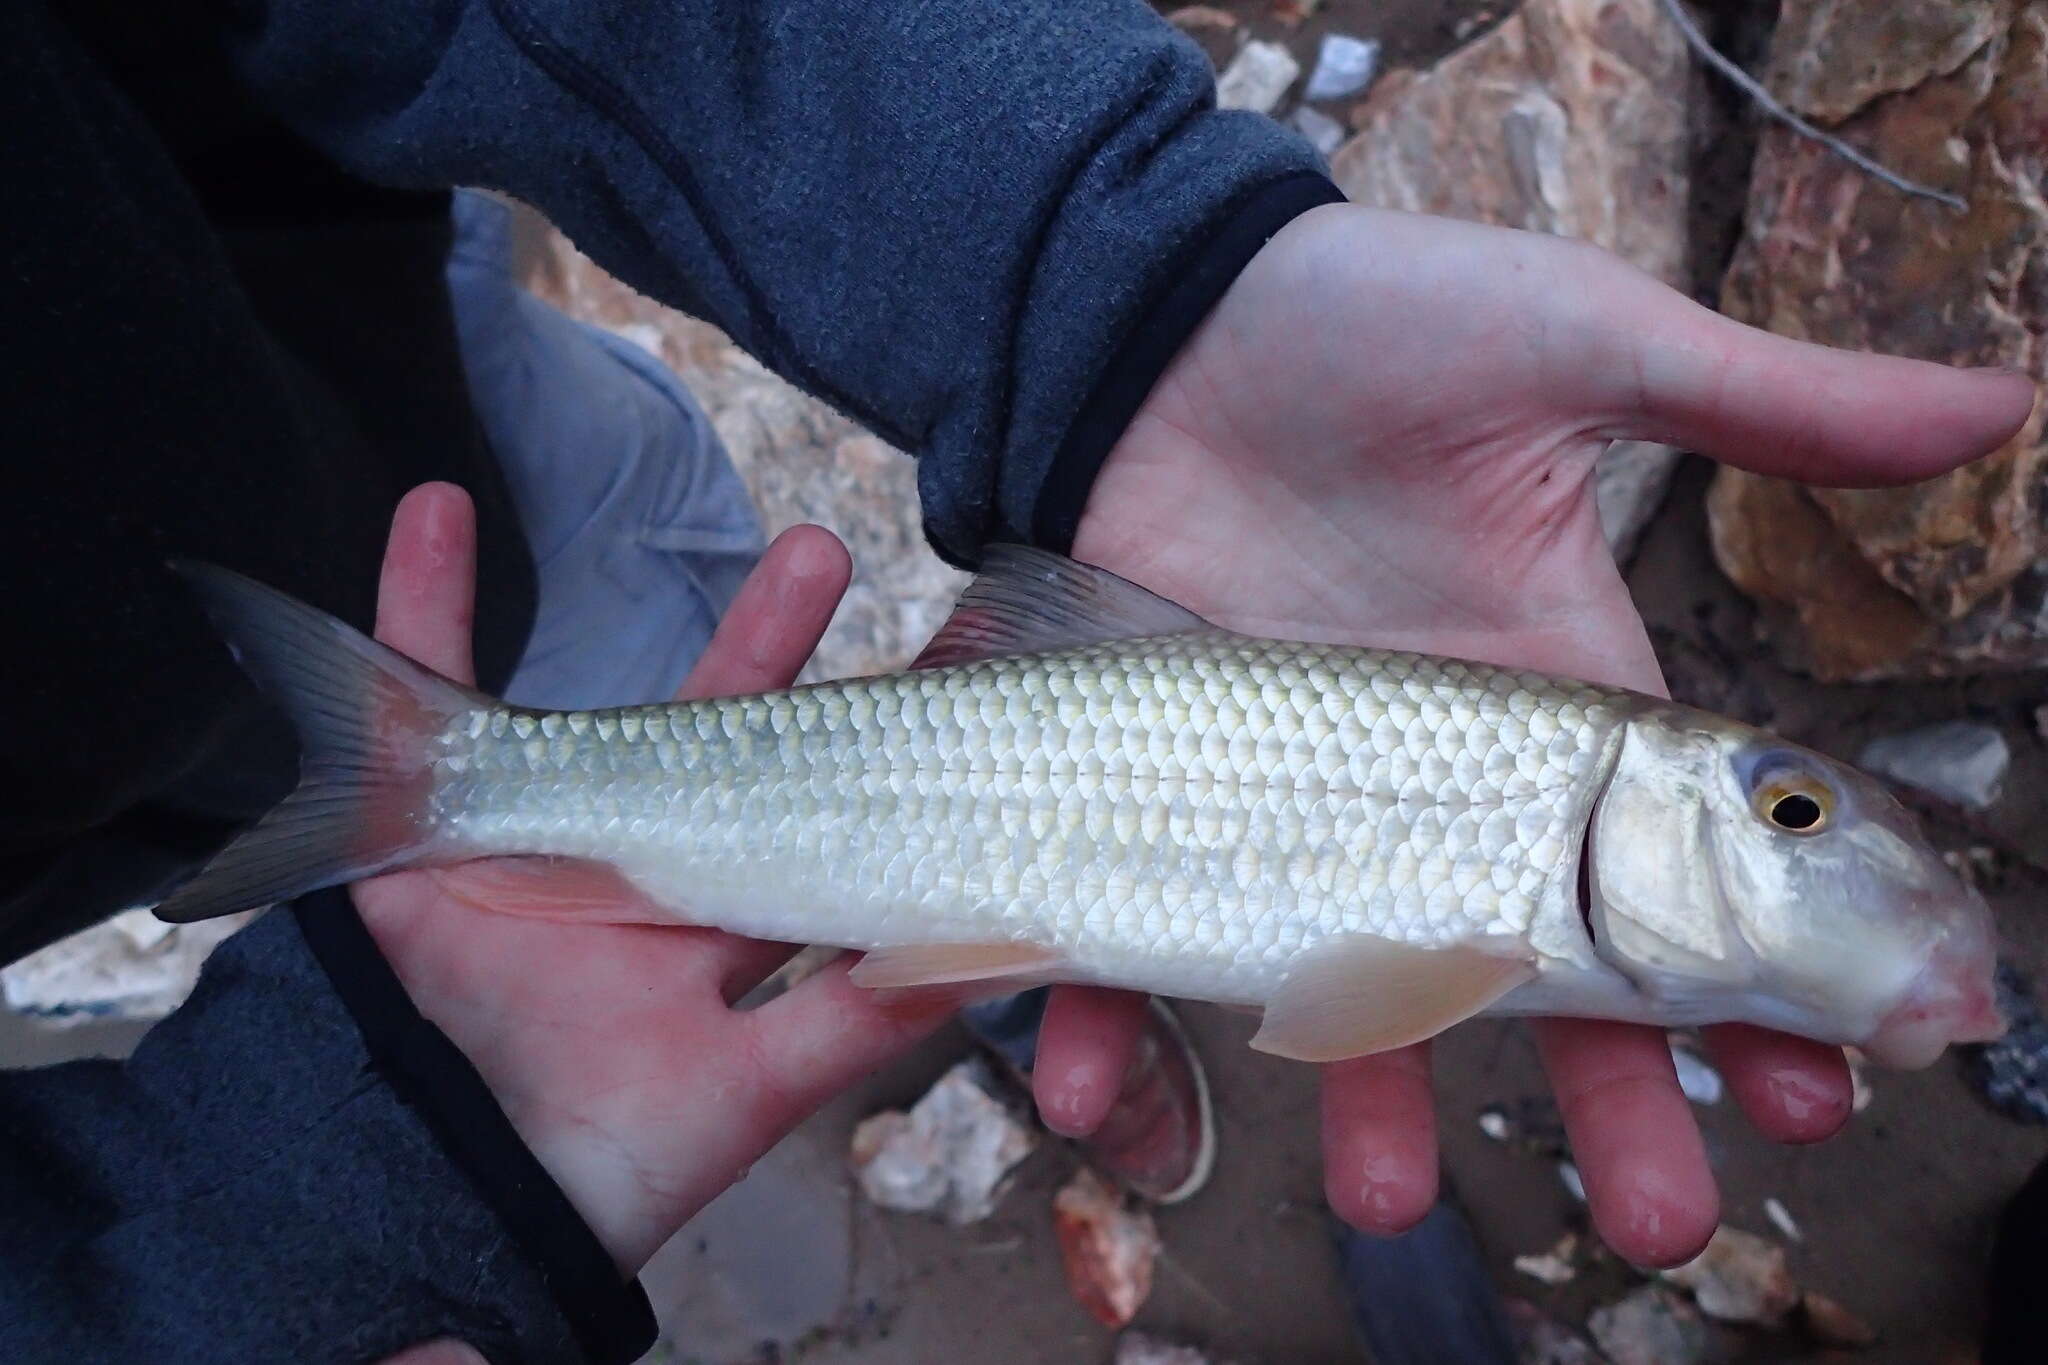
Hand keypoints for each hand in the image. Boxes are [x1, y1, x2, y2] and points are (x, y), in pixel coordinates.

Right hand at [354, 486, 954, 1279]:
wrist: (456, 1195)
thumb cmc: (610, 1164)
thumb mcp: (752, 1091)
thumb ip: (854, 1025)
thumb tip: (985, 965)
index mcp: (726, 926)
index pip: (812, 816)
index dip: (862, 740)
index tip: (931, 669)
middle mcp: (648, 880)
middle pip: (717, 733)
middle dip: (766, 642)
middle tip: (822, 549)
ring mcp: (545, 850)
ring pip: (593, 702)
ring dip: (640, 613)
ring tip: (631, 484)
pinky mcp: (432, 837)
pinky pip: (420, 693)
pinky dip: (418, 603)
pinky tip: (435, 507)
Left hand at [1044, 204, 2037, 1264]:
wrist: (1154, 319)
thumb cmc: (1372, 322)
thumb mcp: (1578, 344)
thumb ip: (1764, 402)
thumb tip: (2001, 401)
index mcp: (1549, 706)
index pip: (1675, 876)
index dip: (1751, 985)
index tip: (1820, 1083)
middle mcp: (1432, 782)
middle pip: (1531, 971)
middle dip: (1596, 1098)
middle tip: (1657, 1215)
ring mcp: (1291, 801)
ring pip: (1338, 985)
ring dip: (1359, 1099)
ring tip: (1380, 1196)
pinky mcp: (1160, 792)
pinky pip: (1135, 928)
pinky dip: (1109, 1012)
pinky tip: (1097, 1080)